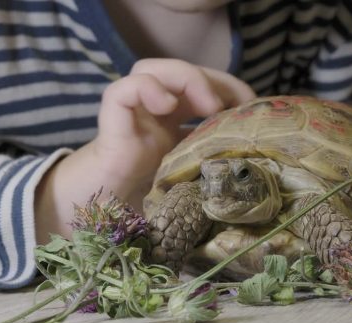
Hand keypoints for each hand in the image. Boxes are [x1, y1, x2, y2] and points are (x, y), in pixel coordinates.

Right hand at [35, 59, 254, 241]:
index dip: (229, 88)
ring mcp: (130, 117)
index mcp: (169, 126)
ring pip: (150, 68)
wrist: (97, 224)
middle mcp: (149, 115)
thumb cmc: (141, 209)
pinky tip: (166, 106)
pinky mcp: (111, 124)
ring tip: (207, 105)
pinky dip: (148, 88)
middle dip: (213, 80)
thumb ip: (208, 171)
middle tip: (237, 104)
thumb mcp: (186, 185)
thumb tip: (253, 174)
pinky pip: (124, 89)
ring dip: (186, 78)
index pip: (200, 88)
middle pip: (180, 73)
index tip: (253, 106)